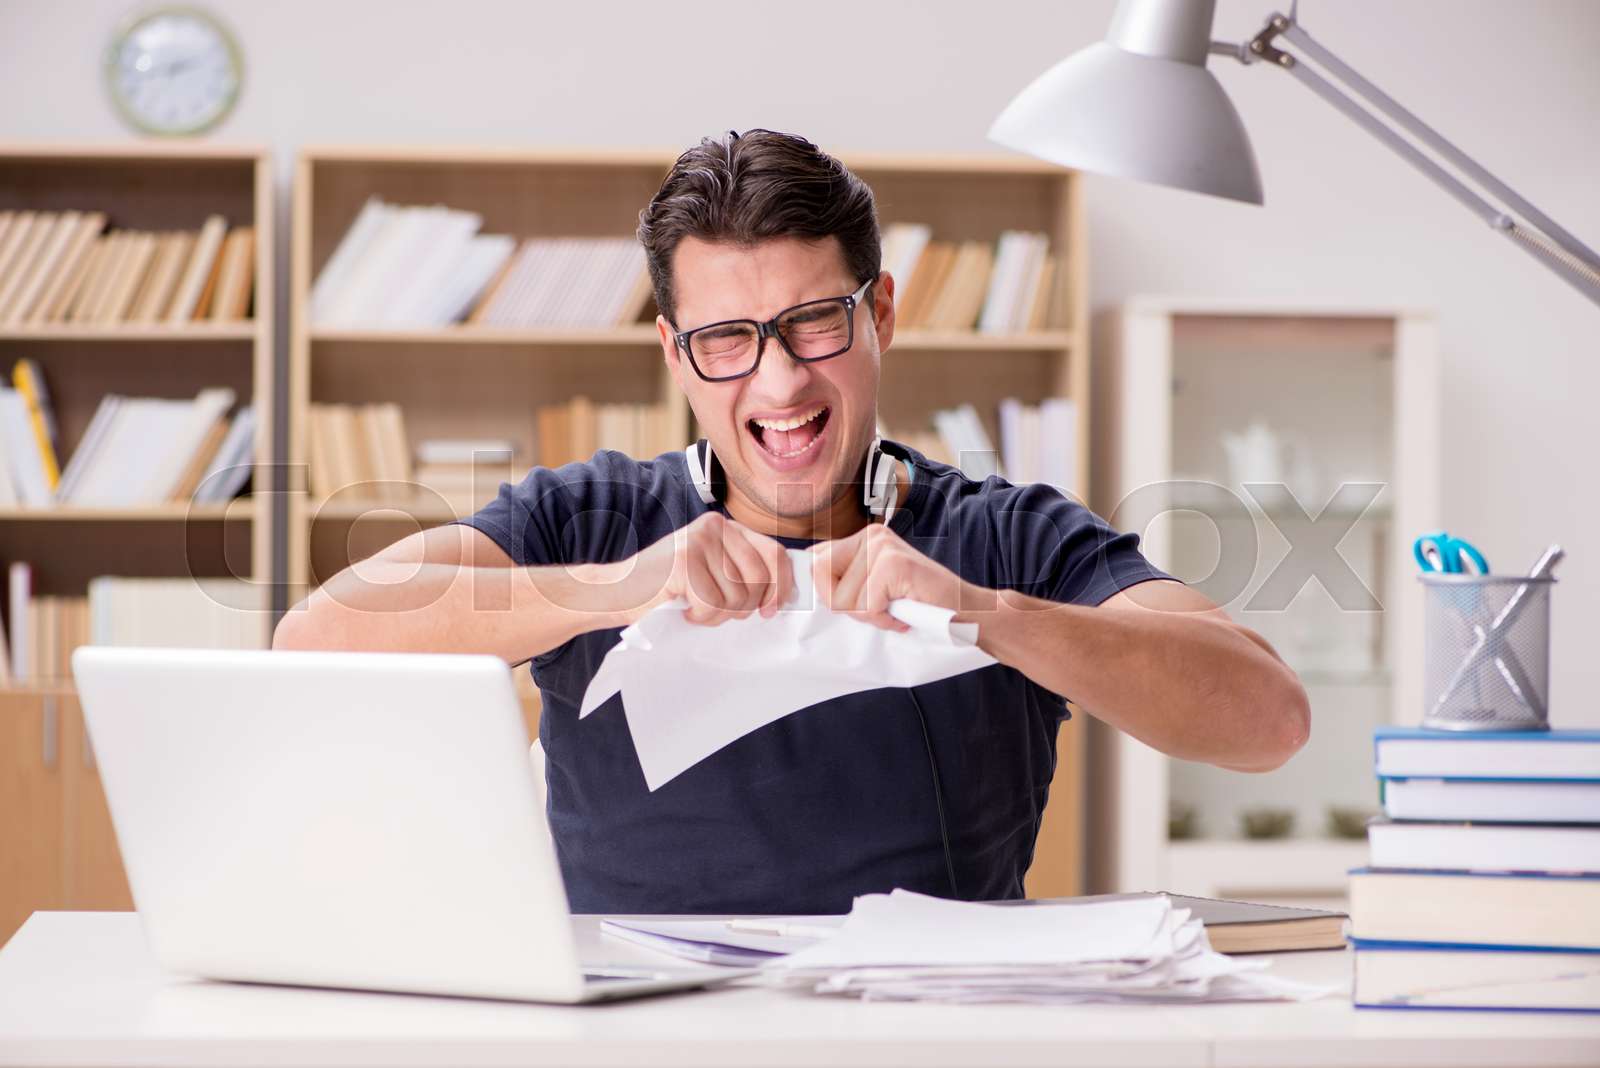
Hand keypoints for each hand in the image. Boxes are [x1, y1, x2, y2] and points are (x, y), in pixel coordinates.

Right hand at [607, 512, 794, 626]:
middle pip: (760, 579)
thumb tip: (784, 597)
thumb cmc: (668, 590)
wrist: (618, 591)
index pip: (775, 554)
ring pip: (738, 597)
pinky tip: (683, 609)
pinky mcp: (685, 560)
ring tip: (694, 607)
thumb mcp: (713, 573)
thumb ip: (743, 575)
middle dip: (743, 607)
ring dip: (717, 615)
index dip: (780, 586)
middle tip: (715, 610)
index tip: (771, 611)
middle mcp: (717, 527)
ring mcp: (700, 541)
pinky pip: (712, 604)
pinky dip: (699, 617)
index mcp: (729, 528)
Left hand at [810, 524, 977, 631]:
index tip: (846, 603)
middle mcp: (870, 535)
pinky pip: (866, 605)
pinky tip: (903, 612)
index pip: (816, 558)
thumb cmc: (917, 603)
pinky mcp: (893, 564)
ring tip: (895, 609)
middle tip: (876, 609)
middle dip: (843, 603)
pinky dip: (884, 619)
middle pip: (821, 574)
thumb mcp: (875, 588)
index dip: (823, 588)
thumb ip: (845, 582)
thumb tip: (806, 587)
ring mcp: (882, 547)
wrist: (963, 610)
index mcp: (863, 538)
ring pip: (844, 597)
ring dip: (870, 615)